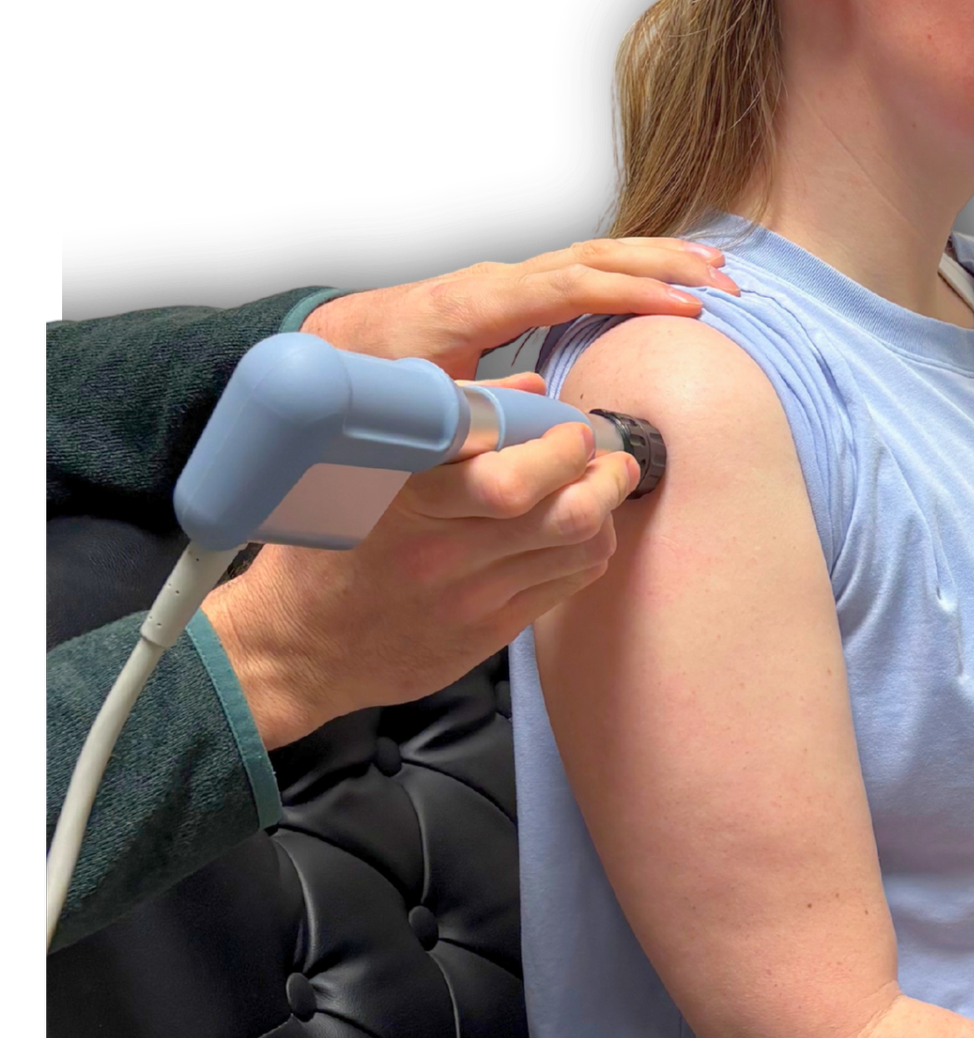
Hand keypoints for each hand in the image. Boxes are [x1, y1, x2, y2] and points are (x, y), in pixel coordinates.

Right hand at [202, 391, 641, 747]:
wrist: (298, 649)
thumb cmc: (324, 551)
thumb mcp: (355, 474)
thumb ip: (439, 425)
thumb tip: (524, 388)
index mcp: (408, 503)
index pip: (509, 478)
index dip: (559, 449)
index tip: (572, 430)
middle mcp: (444, 552)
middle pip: (564, 514)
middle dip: (606, 477)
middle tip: (612, 458)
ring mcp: (471, 598)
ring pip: (578, 550)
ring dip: (605, 512)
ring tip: (604, 488)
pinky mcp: (489, 632)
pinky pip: (566, 586)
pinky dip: (587, 552)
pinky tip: (581, 533)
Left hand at [300, 236, 738, 376]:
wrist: (331, 347)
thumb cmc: (366, 380)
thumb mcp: (408, 407)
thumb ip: (471, 414)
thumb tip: (541, 412)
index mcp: (474, 305)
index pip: (565, 286)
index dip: (627, 293)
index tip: (682, 305)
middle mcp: (495, 282)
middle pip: (592, 257)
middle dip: (662, 265)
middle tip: (723, 285)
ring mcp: (506, 282)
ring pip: (592, 255)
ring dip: (657, 260)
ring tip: (715, 271)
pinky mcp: (513, 292)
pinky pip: (583, 269)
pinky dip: (632, 268)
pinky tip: (669, 277)